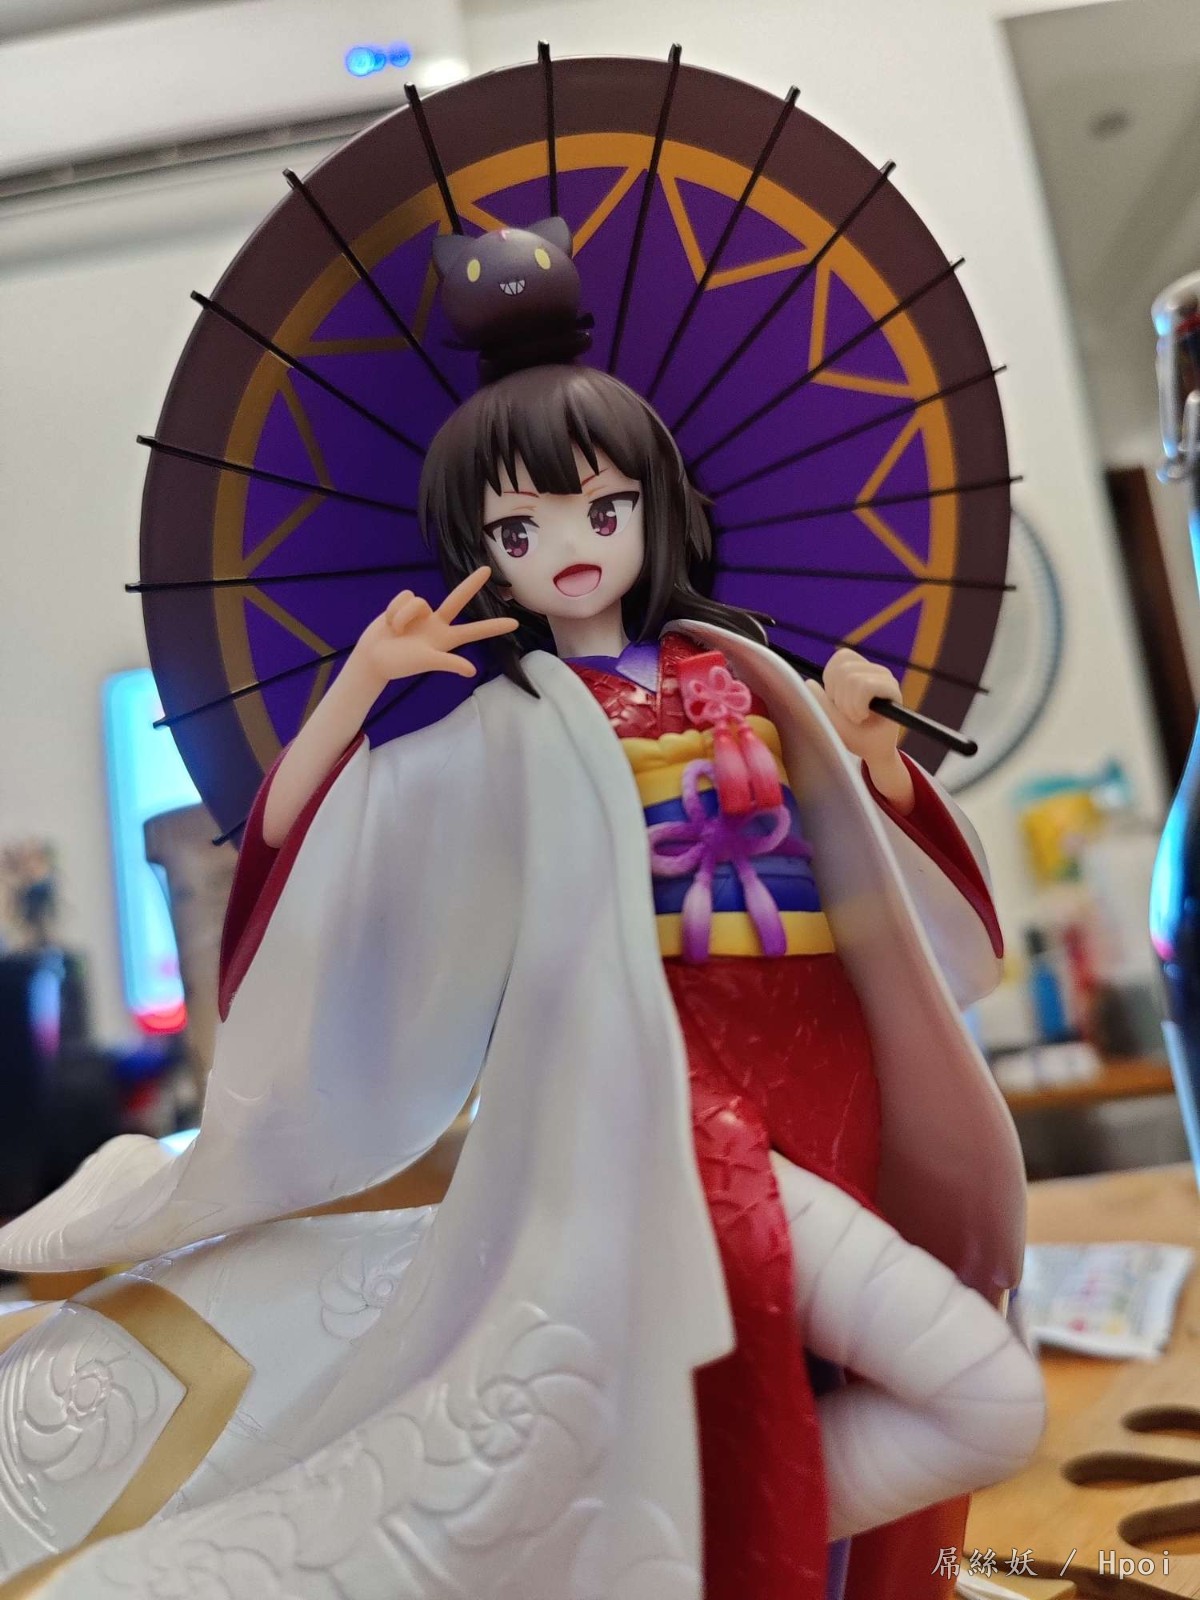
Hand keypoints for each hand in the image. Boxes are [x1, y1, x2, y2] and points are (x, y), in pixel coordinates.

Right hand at [350, 566, 517, 689]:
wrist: (372, 658)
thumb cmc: (399, 664)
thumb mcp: (426, 662)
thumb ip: (449, 663)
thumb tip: (472, 671)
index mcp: (446, 638)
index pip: (475, 631)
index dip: (493, 627)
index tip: (515, 623)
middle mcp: (436, 623)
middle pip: (459, 598)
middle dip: (472, 584)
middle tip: (487, 570)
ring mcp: (421, 614)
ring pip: (418, 600)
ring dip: (402, 615)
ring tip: (395, 631)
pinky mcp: (404, 606)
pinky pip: (404, 597)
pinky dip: (393, 610)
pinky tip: (388, 623)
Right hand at [809, 648, 914, 811]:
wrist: (872, 741)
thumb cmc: (863, 741)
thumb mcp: (844, 733)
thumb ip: (826, 710)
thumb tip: (809, 683)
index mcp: (890, 692)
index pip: (864, 686)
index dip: (855, 705)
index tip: (860, 720)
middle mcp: (884, 675)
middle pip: (850, 675)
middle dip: (843, 700)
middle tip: (850, 716)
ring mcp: (871, 667)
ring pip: (842, 666)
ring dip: (835, 691)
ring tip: (844, 707)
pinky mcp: (858, 664)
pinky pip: (839, 659)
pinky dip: (830, 677)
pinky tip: (837, 694)